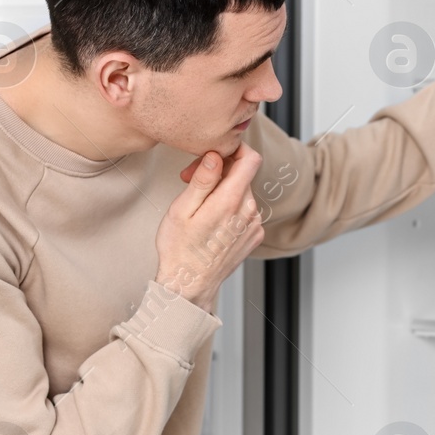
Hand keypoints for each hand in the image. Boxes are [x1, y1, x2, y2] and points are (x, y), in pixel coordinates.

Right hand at [157, 146, 264, 311]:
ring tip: (200, 207)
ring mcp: (254, 225)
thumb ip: (203, 179)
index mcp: (231, 201)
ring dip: (224, 191)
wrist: (189, 284)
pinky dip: (231, 208)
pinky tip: (212, 221)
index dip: (235, 150)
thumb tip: (216, 155)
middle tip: (190, 182)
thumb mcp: (182, 209)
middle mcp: (249, 212)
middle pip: (243, 175)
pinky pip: (246, 210)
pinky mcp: (254, 235)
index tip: (215, 155)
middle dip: (219, 172)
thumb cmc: (180, 249)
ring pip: (243, 192)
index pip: (251, 159)